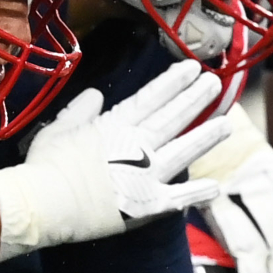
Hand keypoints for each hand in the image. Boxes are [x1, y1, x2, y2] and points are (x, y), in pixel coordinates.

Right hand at [0, 61, 231, 256]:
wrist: (45, 204)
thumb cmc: (46, 166)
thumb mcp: (57, 128)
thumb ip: (79, 110)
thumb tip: (96, 94)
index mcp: (115, 126)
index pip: (151, 97)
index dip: (173, 82)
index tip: (192, 68)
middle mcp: (137, 146)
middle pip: (173, 118)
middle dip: (196, 98)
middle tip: (215, 84)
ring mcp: (146, 176)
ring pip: (184, 151)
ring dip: (206, 137)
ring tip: (227, 124)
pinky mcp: (148, 205)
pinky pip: (179, 198)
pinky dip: (198, 194)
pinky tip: (216, 187)